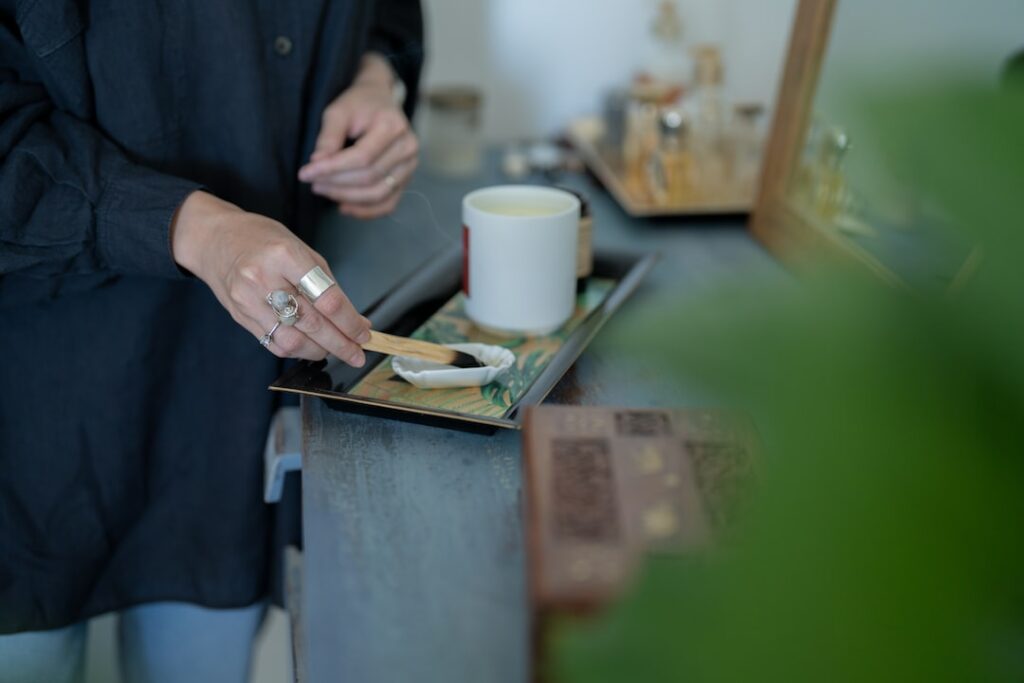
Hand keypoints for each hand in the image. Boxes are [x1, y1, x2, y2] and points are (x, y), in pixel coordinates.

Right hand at [171, 191, 370, 365]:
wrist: (215, 240)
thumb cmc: (262, 240)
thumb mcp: (301, 248)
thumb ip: (328, 285)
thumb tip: (355, 319)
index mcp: (285, 255)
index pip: (326, 298)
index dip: (350, 322)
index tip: (364, 333)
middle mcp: (264, 279)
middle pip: (312, 324)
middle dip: (341, 343)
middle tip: (358, 353)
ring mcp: (249, 301)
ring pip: (292, 342)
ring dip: (321, 351)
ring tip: (337, 350)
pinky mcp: (241, 317)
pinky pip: (274, 344)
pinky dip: (298, 350)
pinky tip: (312, 347)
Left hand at [298, 54, 417, 218]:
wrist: (380, 102)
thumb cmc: (358, 105)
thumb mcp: (338, 112)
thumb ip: (328, 137)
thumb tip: (317, 165)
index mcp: (393, 126)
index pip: (362, 157)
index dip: (332, 169)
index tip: (306, 173)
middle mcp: (407, 147)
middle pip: (369, 177)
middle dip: (337, 184)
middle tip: (312, 183)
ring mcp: (410, 166)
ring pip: (377, 194)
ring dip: (347, 198)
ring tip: (324, 191)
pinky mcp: (406, 179)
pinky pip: (388, 204)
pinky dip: (365, 211)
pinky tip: (344, 207)